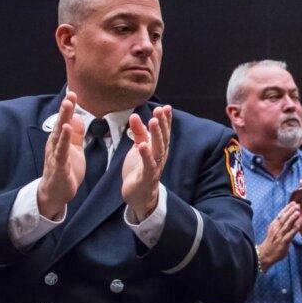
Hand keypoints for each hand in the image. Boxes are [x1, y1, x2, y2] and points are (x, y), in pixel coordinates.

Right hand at [37, 91, 85, 219]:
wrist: (57, 192)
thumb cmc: (66, 170)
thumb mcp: (74, 150)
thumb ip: (76, 135)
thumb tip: (78, 118)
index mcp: (60, 141)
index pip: (65, 121)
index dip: (69, 108)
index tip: (74, 93)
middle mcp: (55, 145)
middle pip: (61, 124)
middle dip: (66, 109)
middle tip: (71, 95)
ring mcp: (56, 155)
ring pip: (59, 135)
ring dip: (64, 120)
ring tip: (68, 106)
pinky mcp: (59, 166)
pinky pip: (62, 151)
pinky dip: (64, 140)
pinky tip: (68, 130)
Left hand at [122, 105, 170, 221]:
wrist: (139, 195)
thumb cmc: (139, 169)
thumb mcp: (139, 147)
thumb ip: (138, 133)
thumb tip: (135, 115)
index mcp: (159, 149)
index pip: (164, 132)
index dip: (166, 120)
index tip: (166, 107)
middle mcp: (160, 156)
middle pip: (163, 138)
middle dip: (162, 124)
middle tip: (159, 111)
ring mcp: (155, 166)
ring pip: (158, 149)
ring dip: (156, 135)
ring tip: (153, 122)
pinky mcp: (147, 176)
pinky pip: (148, 165)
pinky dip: (146, 155)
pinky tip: (142, 145)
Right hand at [259, 202, 300, 269]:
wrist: (265, 255)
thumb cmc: (272, 242)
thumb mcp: (274, 231)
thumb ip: (280, 224)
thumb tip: (288, 217)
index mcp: (274, 225)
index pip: (281, 215)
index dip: (287, 208)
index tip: (293, 202)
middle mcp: (276, 229)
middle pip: (284, 218)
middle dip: (290, 211)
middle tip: (297, 205)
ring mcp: (279, 236)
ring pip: (286, 225)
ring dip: (292, 218)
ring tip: (297, 212)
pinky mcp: (282, 243)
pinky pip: (289, 235)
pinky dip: (293, 230)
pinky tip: (298, 226)